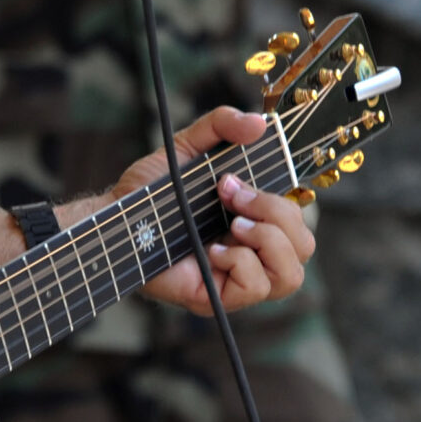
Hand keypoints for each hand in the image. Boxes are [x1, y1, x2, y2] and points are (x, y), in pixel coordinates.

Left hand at [113, 106, 315, 315]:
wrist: (115, 217)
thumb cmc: (150, 192)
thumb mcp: (189, 147)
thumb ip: (221, 125)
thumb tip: (260, 124)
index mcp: (255, 222)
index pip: (300, 222)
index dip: (284, 200)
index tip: (235, 181)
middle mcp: (253, 253)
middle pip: (305, 246)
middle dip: (276, 214)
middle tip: (231, 198)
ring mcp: (237, 279)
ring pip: (291, 276)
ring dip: (267, 240)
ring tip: (233, 225)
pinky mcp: (218, 298)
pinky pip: (256, 287)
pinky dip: (239, 262)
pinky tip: (212, 251)